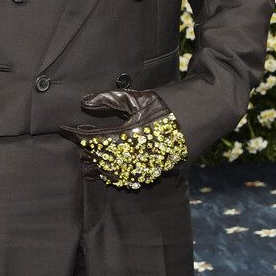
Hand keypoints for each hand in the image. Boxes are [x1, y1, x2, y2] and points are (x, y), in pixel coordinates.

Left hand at [60, 89, 186, 188]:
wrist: (211, 108)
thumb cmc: (175, 100)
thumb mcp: (141, 96)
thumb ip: (110, 100)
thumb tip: (85, 103)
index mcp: (133, 134)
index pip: (95, 140)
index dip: (77, 136)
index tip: (65, 130)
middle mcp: (141, 154)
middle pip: (105, 163)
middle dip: (89, 157)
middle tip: (79, 153)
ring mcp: (155, 164)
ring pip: (120, 176)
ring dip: (103, 171)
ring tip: (91, 167)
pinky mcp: (166, 169)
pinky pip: (139, 179)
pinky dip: (124, 177)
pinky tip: (116, 174)